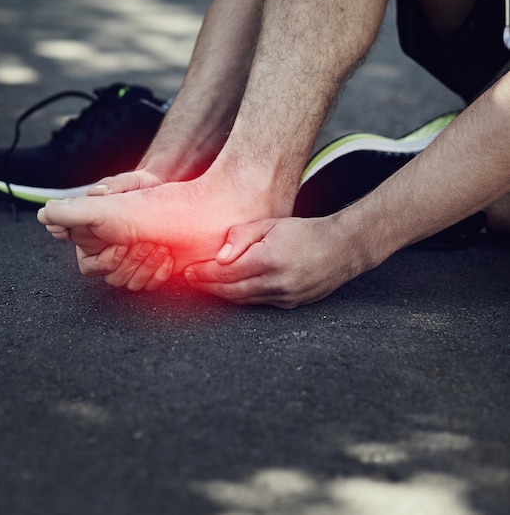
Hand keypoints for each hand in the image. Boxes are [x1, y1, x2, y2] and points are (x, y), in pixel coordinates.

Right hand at [42, 168, 174, 290]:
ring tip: (159, 246)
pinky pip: (149, 285)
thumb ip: (81, 203)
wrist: (168, 189)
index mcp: (93, 238)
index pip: (89, 264)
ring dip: (145, 266)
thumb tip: (48, 212)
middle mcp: (109, 253)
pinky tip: (167, 256)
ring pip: (129, 282)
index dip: (104, 259)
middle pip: (110, 276)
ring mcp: (130, 263)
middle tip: (141, 241)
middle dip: (128, 260)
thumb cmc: (139, 188)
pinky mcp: (149, 269)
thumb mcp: (115, 187)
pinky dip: (159, 273)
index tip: (120, 244)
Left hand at [183, 216, 362, 308]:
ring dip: (220, 294)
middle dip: (206, 286)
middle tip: (188, 281)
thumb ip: (241, 236)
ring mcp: (284, 297)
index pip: (225, 272)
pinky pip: (257, 303)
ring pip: (242, 300)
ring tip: (203, 286)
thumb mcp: (270, 224)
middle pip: (230, 290)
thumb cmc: (302, 231)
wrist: (341, 248)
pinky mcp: (290, 305)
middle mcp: (276, 282)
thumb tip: (218, 257)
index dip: (203, 273)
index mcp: (268, 259)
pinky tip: (228, 290)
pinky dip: (240, 297)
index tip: (187, 270)